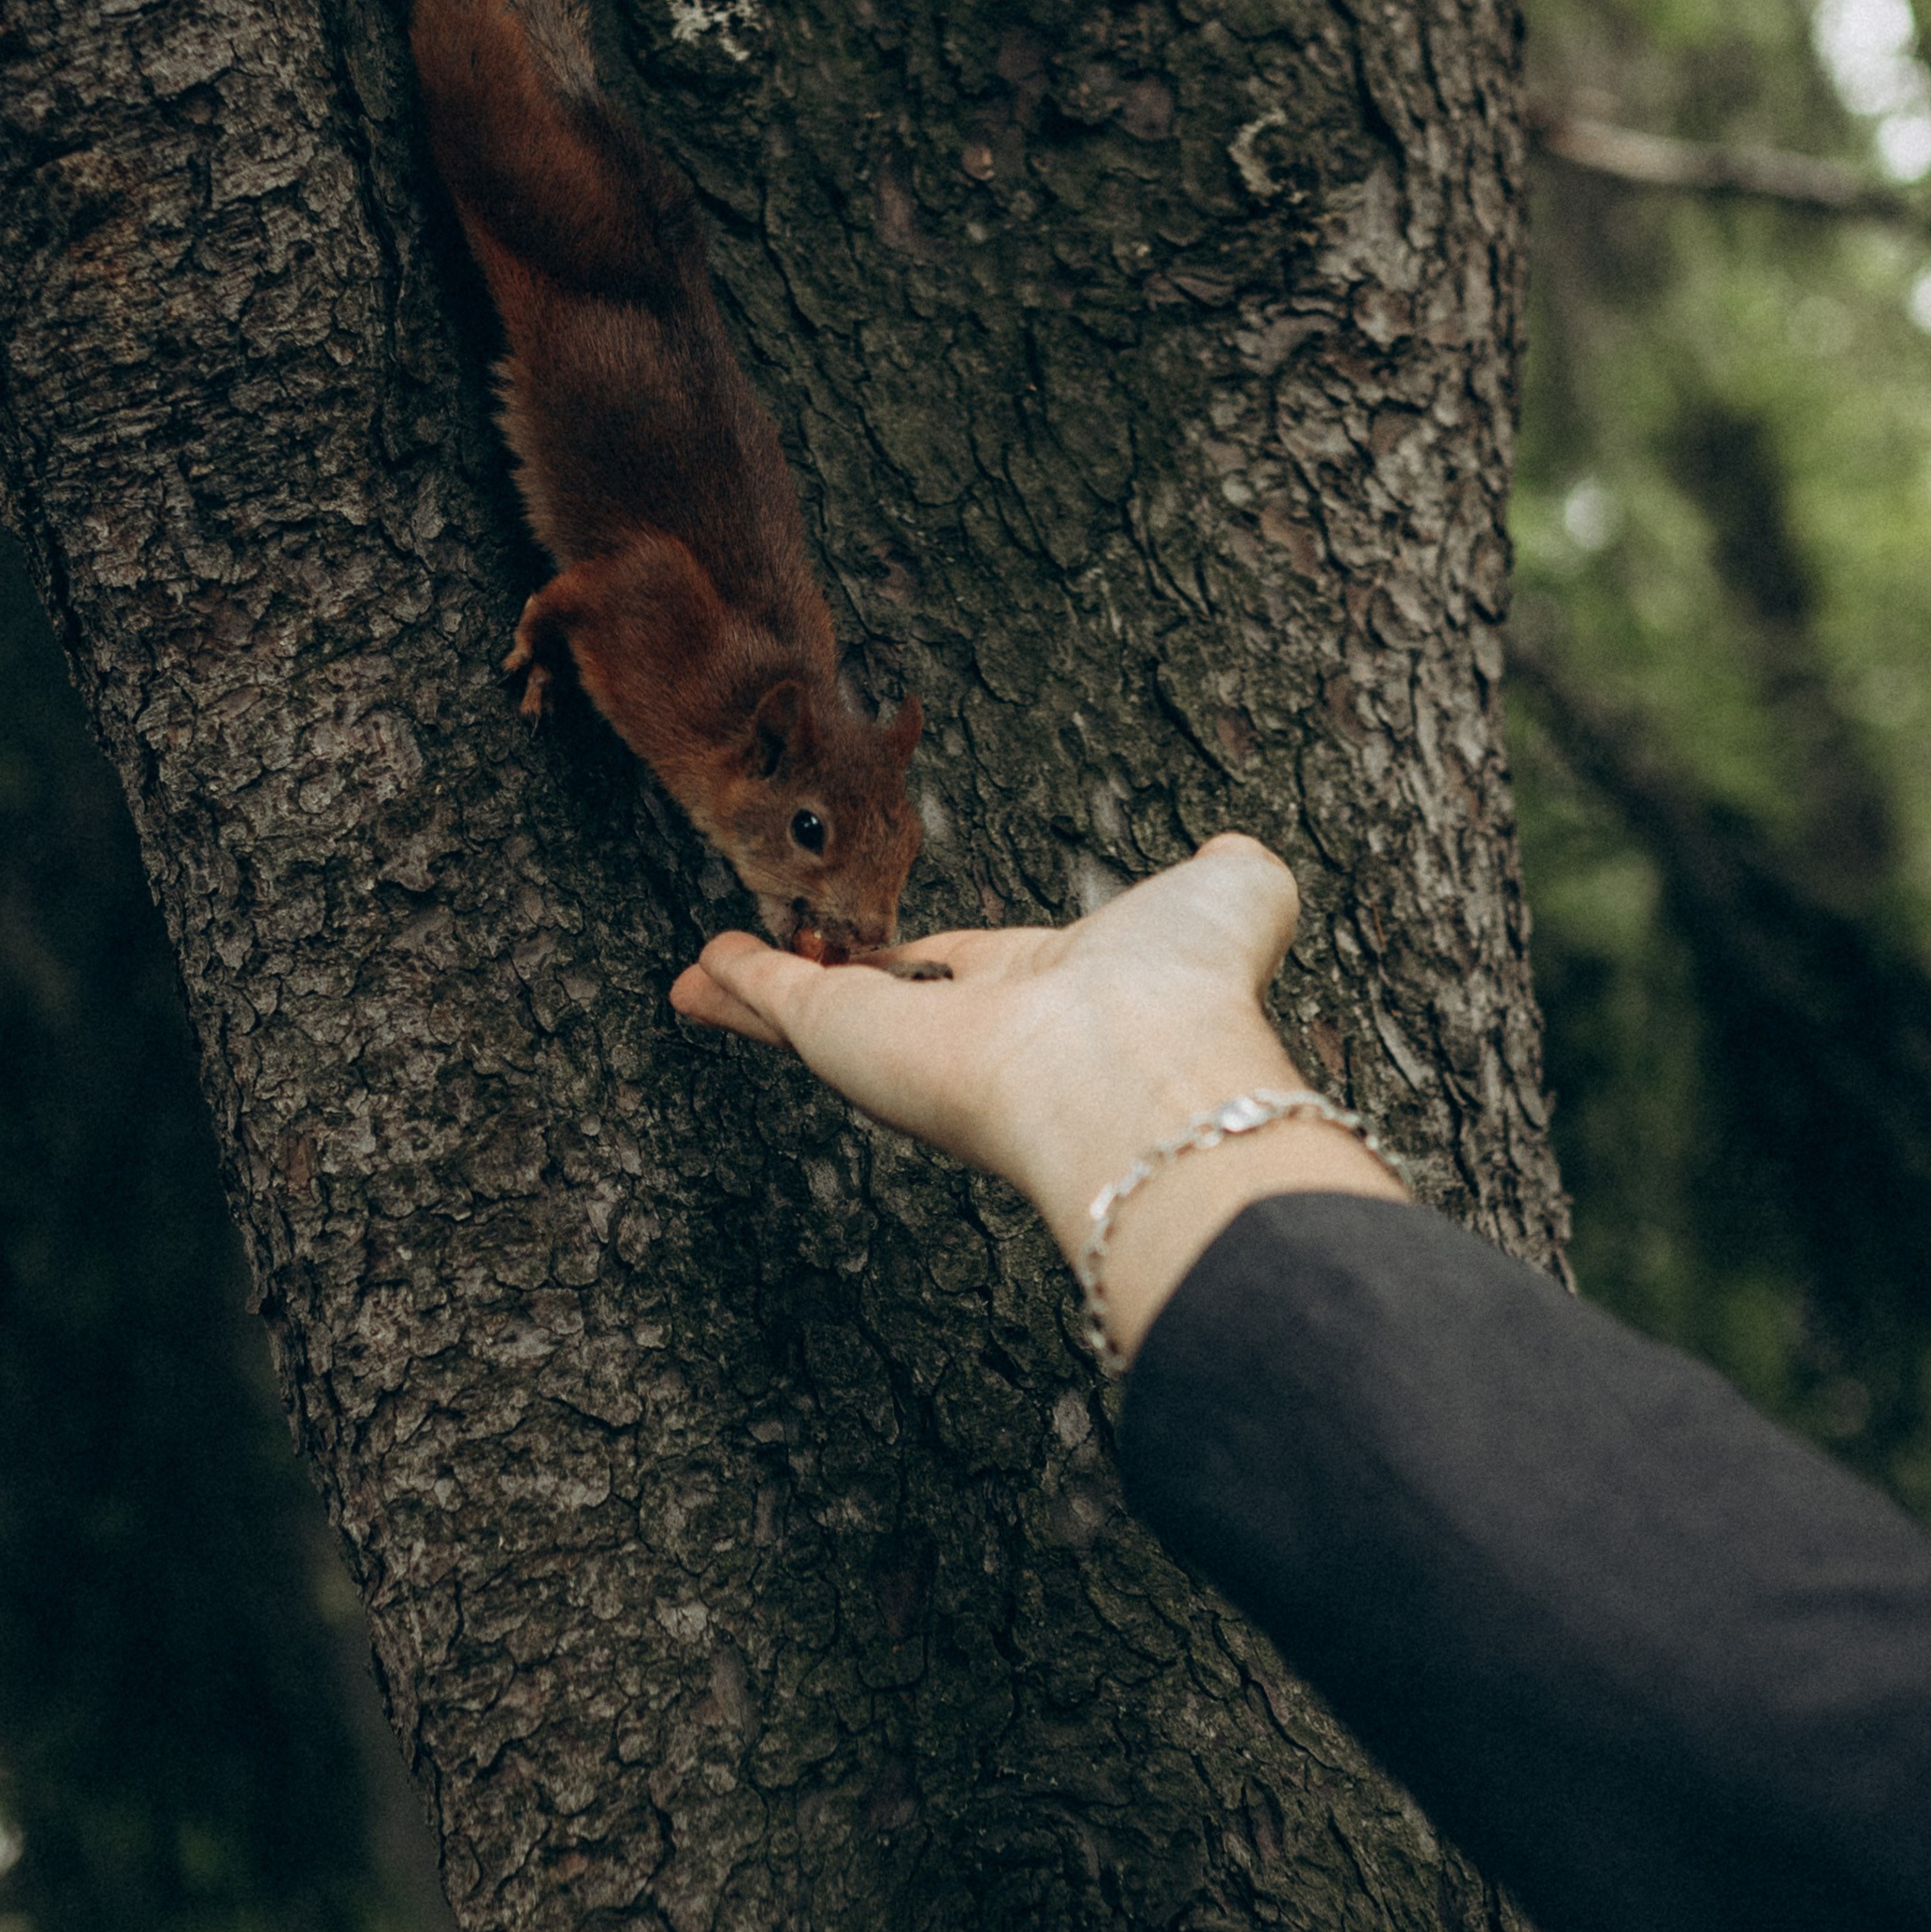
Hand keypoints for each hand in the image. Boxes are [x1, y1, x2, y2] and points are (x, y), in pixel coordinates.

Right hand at [671, 833, 1404, 1358]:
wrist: (1138, 1079)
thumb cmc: (1194, 995)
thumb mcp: (1231, 899)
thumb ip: (1229, 873)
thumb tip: (1235, 852)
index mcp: (1049, 999)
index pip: (969, 978)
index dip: (929, 966)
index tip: (895, 957)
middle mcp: (969, 1035)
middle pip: (873, 1005)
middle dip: (823, 991)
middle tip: (778, 975)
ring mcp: (901, 1044)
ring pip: (811, 1013)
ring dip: (754, 993)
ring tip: (697, 981)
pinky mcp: (844, 1038)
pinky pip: (773, 1002)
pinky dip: (731, 986)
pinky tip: (695, 977)